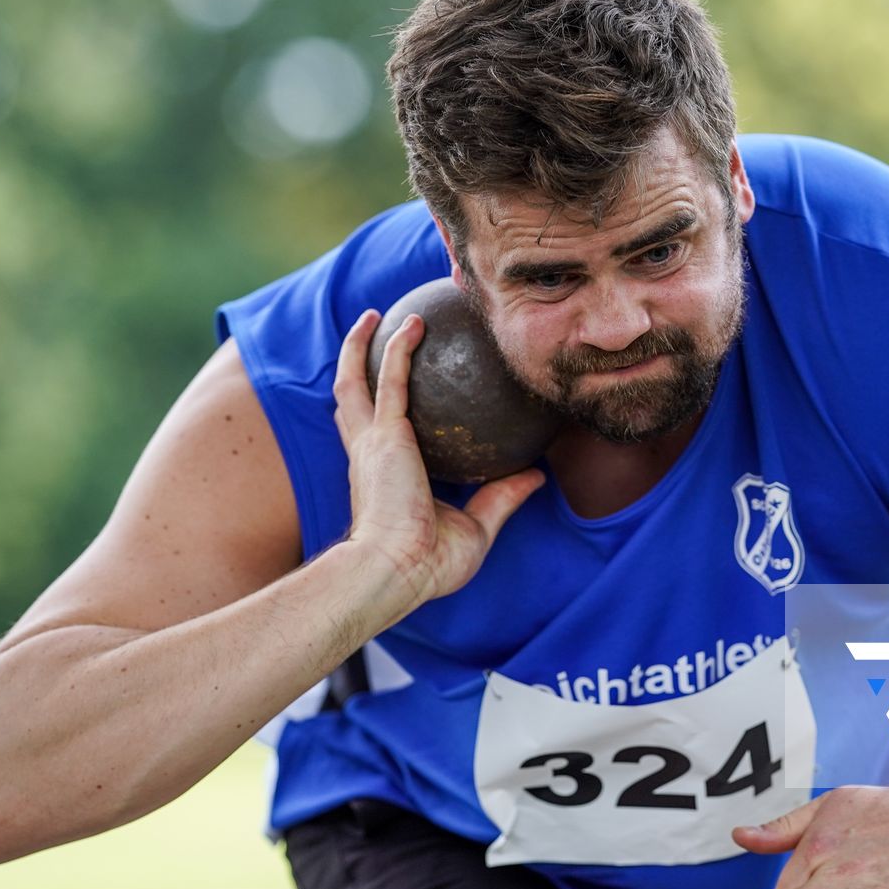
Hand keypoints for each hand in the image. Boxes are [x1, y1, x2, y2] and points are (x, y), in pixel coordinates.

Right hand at [333, 309, 543, 612]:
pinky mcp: (385, 436)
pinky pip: (393, 379)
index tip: (388, 392)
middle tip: (370, 338)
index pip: (373, 435)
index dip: (374, 412)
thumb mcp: (477, 528)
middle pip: (350, 400)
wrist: (396, 573)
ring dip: (361, 346)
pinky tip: (415, 323)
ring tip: (378, 316)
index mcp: (381, 477)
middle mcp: (367, 455)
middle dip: (354, 367)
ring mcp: (371, 443)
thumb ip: (502, 498)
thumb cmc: (428, 564)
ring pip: (354, 381)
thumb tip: (537, 476)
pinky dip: (400, 348)